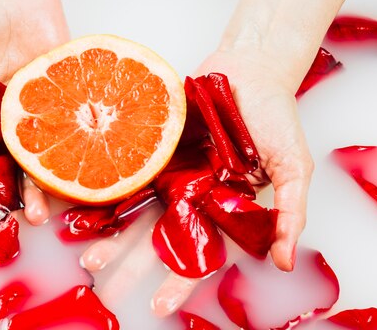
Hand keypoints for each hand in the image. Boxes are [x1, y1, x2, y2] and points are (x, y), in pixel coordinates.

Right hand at [0, 0, 67, 223]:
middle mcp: (9, 121)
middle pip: (12, 166)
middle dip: (15, 195)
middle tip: (19, 220)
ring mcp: (39, 113)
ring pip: (42, 156)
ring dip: (42, 186)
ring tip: (42, 211)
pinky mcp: (65, 99)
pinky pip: (70, 130)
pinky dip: (73, 152)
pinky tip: (74, 177)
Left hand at [80, 48, 313, 316]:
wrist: (250, 69)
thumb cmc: (276, 118)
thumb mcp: (294, 167)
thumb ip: (290, 213)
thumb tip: (285, 262)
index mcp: (220, 209)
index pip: (198, 254)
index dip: (180, 281)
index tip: (159, 306)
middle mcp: (189, 196)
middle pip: (156, 240)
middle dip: (131, 267)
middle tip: (107, 292)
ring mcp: (167, 172)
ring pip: (135, 211)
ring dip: (111, 238)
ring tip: (88, 260)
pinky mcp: (149, 147)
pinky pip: (124, 173)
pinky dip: (104, 193)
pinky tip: (82, 213)